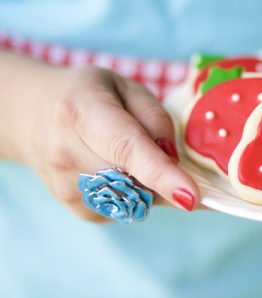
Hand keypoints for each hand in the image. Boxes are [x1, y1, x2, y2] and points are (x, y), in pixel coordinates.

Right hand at [6, 59, 200, 221]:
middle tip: (158, 149)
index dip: (162, 175)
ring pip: (136, 198)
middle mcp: (66, 153)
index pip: (128, 149)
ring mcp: (67, 187)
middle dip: (163, 173)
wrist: (33, 115)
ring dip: (149, 183)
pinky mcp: (77, 209)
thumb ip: (155, 119)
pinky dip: (136, 192)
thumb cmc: (90, 96)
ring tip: (127, 155)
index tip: (191, 198)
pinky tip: (117, 170)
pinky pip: (127, 208)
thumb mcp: (127, 88)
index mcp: (81, 112)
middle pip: (138, 179)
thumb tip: (173, 161)